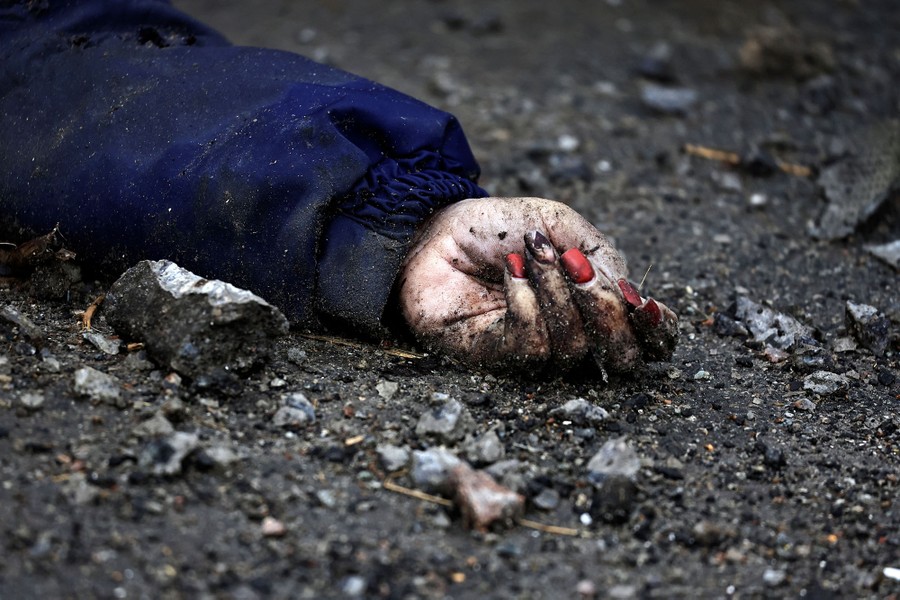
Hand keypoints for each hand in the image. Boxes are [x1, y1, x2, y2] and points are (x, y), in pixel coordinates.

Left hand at [397, 197, 677, 373]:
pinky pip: (530, 344)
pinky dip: (526, 301)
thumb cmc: (497, 230)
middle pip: (620, 359)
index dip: (657, 331)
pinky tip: (509, 273)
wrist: (434, 230)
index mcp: (595, 308)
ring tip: (533, 254)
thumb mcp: (558, 224)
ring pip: (573, 347)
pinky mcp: (496, 358)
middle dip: (609, 313)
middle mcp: (571, 337)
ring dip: (557, 292)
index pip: (644, 341)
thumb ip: (600, 255)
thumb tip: (630, 295)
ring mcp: (534, 353)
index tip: (646, 304)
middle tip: (581, 270)